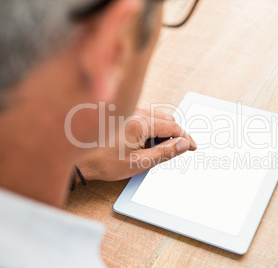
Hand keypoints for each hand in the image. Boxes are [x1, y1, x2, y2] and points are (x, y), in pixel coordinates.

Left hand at [74, 108, 196, 181]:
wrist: (77, 158)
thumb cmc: (104, 161)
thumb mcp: (139, 163)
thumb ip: (165, 153)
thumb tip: (184, 145)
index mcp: (141, 122)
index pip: (173, 126)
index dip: (186, 138)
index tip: (193, 147)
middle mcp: (136, 112)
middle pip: (167, 119)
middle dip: (175, 135)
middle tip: (177, 151)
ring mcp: (129, 111)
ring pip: (157, 117)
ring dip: (163, 132)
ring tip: (155, 150)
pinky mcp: (123, 113)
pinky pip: (146, 117)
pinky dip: (152, 128)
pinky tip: (145, 142)